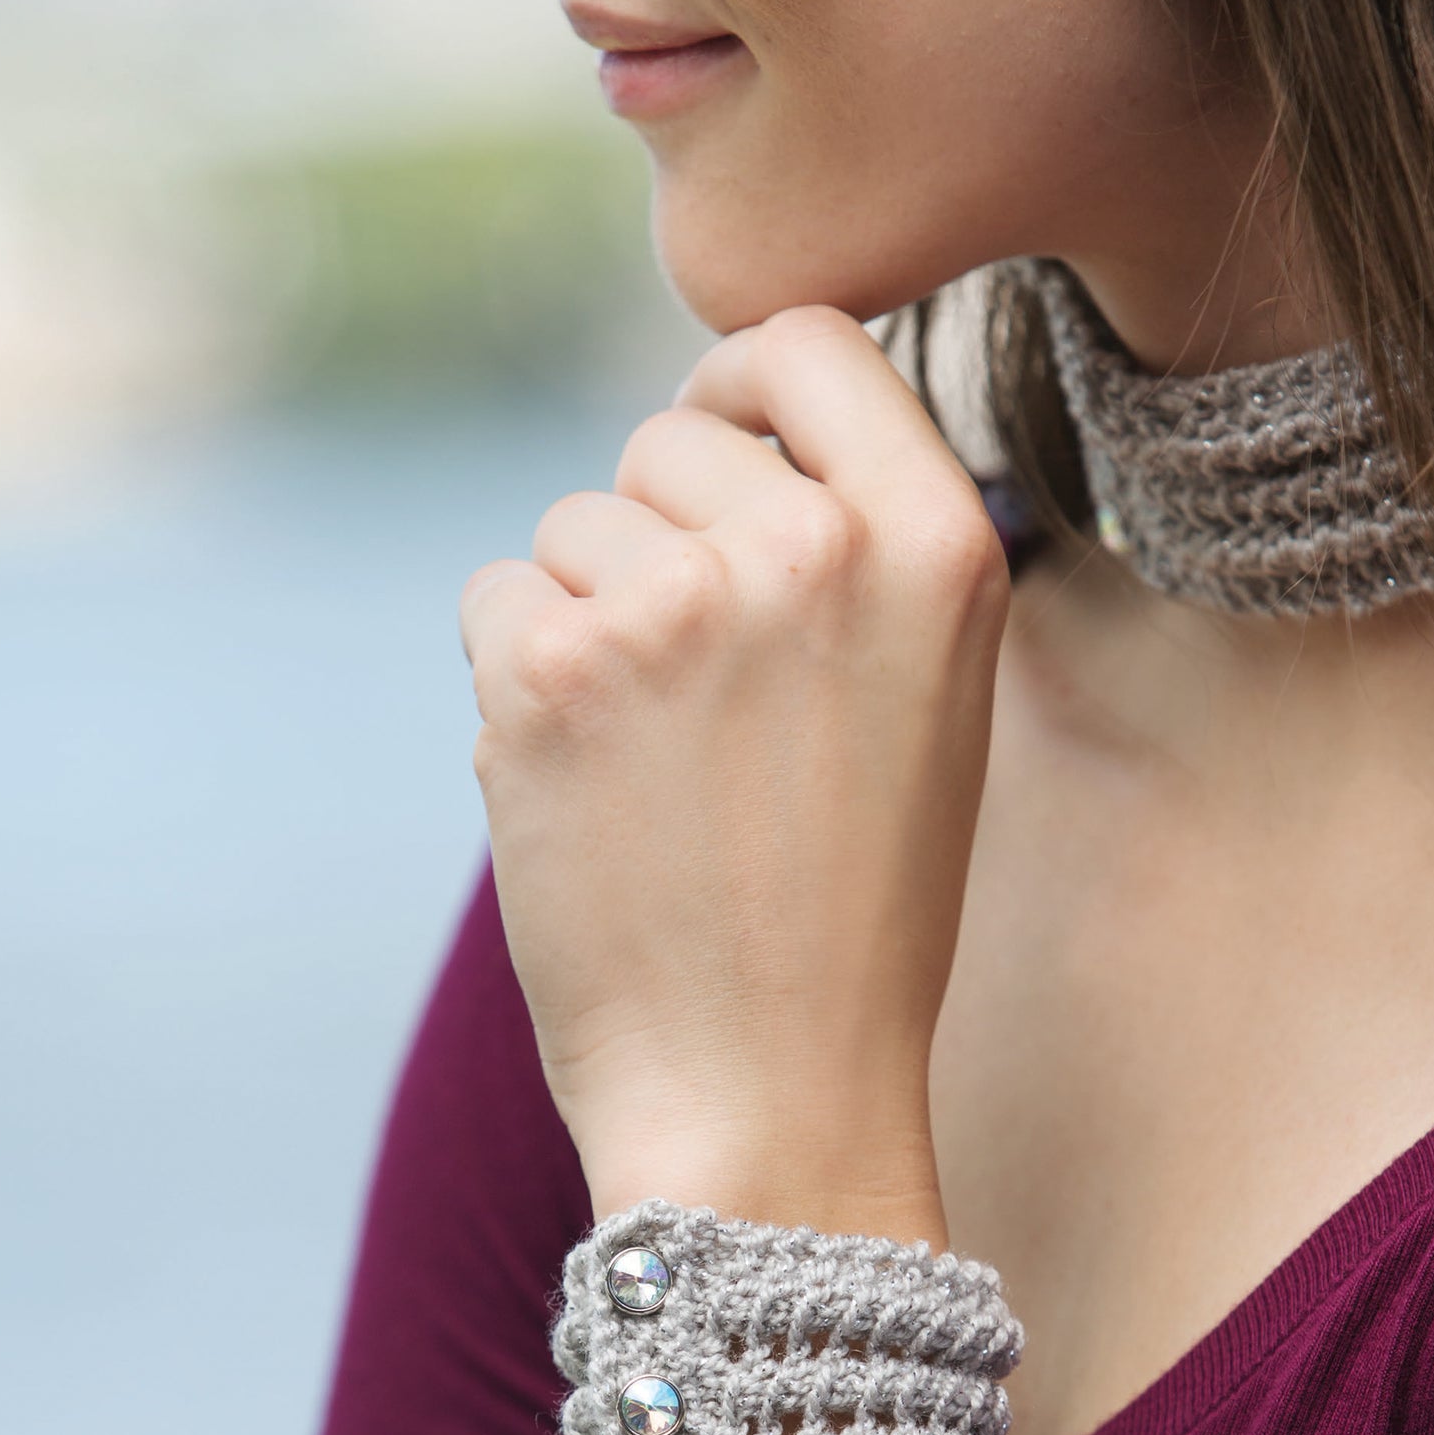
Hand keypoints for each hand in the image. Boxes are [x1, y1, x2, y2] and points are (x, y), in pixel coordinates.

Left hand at [459, 307, 1009, 1234]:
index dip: (745, 388)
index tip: (722, 452)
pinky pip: (495, 601)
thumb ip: (853, 543)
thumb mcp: (928, 697)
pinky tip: (585, 791)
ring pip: (569, 527)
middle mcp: (811, 547)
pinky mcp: (550, 672)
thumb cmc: (851, 910)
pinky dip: (518, 683)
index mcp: (938, 543)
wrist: (768, 1096)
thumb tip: (725, 423)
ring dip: (586, 620)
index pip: (808, 338)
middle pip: (665, 439)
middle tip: (699, 693)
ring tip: (656, 766)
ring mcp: (674, 604)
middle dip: (658, 538)